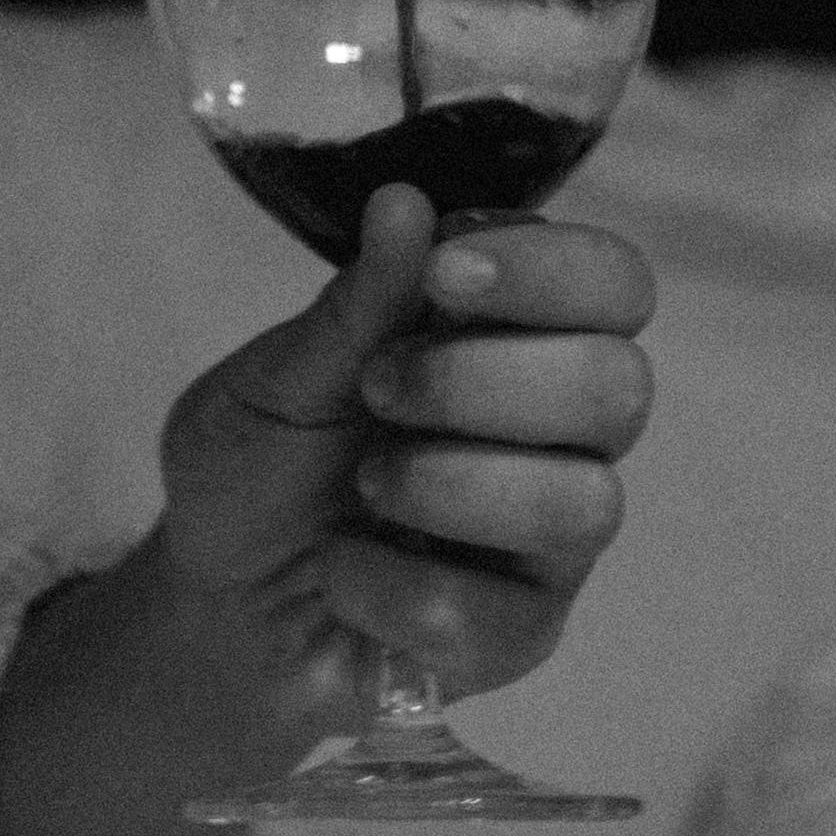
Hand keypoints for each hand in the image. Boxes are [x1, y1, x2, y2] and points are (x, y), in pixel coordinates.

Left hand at [0, 189, 656, 835]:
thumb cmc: (257, 477)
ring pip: (583, 505)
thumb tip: (405, 203)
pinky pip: (501, 612)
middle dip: (486, 383)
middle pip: (619, 390)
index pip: (612, 286)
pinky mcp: (522, 632)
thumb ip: (351, 308)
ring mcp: (549, 540)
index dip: (551, 272)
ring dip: (451, 486)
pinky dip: (395, 586)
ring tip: (365, 487)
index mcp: (517, 342)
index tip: (446, 273)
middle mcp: (559, 436)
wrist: (216, 608)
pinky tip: (343, 570)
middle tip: (380, 391)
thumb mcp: (275, 381)